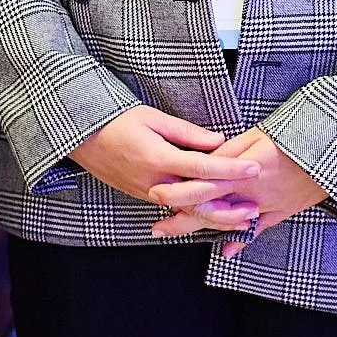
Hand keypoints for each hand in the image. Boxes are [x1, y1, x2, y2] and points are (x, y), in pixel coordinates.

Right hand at [69, 106, 260, 214]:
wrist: (81, 138)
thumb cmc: (116, 121)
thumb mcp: (152, 118)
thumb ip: (187, 133)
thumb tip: (218, 142)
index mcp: (158, 159)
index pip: (202, 168)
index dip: (231, 169)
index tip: (254, 167)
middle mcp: (154, 182)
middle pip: (198, 203)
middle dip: (228, 209)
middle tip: (255, 209)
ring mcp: (147, 193)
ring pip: (187, 212)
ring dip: (216, 217)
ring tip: (242, 218)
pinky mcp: (143, 196)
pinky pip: (175, 209)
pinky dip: (198, 214)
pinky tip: (215, 213)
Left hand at [147, 128, 330, 254]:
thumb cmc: (296, 135)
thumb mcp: (259, 135)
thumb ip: (230, 152)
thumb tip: (205, 162)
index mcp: (245, 171)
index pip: (204, 186)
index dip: (179, 194)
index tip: (157, 195)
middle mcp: (253, 193)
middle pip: (211, 211)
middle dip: (182, 221)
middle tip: (158, 228)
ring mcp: (268, 205)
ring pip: (230, 223)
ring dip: (203, 229)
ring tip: (178, 232)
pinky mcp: (283, 210)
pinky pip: (258, 230)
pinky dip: (241, 239)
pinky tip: (226, 250)